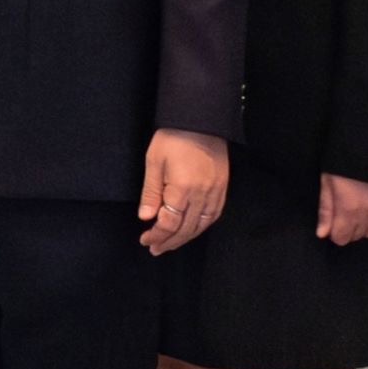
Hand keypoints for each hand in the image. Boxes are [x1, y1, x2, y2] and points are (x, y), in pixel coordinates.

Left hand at [136, 129, 227, 254]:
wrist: (201, 120)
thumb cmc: (173, 137)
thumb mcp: (154, 162)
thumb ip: (151, 192)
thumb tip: (146, 217)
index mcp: (182, 189)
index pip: (169, 223)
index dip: (157, 235)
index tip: (145, 239)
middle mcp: (202, 195)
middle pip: (186, 229)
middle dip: (169, 242)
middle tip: (155, 249)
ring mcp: (215, 192)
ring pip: (201, 225)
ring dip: (185, 238)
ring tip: (170, 244)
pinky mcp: (222, 188)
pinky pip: (214, 215)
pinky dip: (202, 227)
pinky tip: (192, 230)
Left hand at [317, 172, 367, 246]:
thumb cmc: (346, 162)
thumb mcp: (328, 182)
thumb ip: (326, 210)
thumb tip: (322, 233)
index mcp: (349, 209)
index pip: (341, 238)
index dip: (335, 231)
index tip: (335, 221)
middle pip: (356, 236)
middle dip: (349, 227)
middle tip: (347, 209)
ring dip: (365, 224)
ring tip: (361, 207)